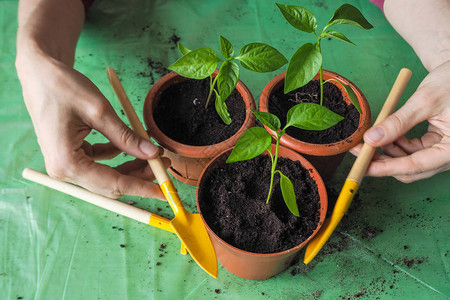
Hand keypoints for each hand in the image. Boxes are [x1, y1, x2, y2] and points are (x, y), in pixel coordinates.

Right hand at [17, 54, 168, 198]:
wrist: (39, 74)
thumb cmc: (63, 88)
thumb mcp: (99, 111)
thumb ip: (126, 136)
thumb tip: (152, 153)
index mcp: (67, 163)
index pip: (113, 184)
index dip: (142, 187)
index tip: (164, 192)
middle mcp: (63, 170)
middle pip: (110, 185)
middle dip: (140, 177)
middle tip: (164, 164)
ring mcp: (65, 165)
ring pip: (107, 176)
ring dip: (131, 168)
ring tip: (154, 155)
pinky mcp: (70, 157)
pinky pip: (99, 165)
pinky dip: (117, 158)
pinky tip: (129, 146)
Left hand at [350, 60, 449, 182]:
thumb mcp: (424, 101)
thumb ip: (398, 122)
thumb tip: (370, 139)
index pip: (415, 166)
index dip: (386, 168)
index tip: (363, 167)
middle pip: (410, 169)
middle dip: (382, 160)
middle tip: (358, 150)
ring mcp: (442, 152)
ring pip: (408, 161)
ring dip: (387, 152)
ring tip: (369, 138)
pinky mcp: (436, 146)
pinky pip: (412, 152)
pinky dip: (395, 145)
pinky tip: (386, 134)